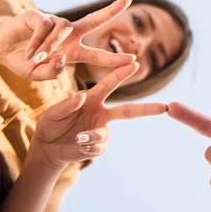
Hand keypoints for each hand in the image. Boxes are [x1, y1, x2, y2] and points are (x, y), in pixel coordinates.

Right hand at [0, 0, 135, 80]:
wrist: (0, 47)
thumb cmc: (23, 61)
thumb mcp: (38, 74)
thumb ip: (52, 72)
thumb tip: (63, 60)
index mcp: (73, 50)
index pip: (98, 54)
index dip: (114, 58)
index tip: (134, 60)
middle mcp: (69, 33)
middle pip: (95, 20)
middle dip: (112, 10)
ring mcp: (55, 23)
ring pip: (61, 33)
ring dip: (48, 48)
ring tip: (34, 59)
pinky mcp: (40, 16)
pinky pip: (44, 28)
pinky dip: (36, 43)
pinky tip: (27, 51)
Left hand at [33, 62, 166, 168]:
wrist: (46, 148)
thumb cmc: (50, 124)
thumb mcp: (54, 112)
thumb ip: (67, 104)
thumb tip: (82, 96)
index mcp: (92, 98)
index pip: (110, 84)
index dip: (122, 73)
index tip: (135, 63)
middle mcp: (100, 113)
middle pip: (128, 111)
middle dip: (147, 108)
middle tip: (164, 107)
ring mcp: (100, 130)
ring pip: (106, 134)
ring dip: (93, 136)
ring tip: (79, 138)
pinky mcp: (97, 146)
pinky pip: (100, 147)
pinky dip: (89, 147)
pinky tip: (79, 146)